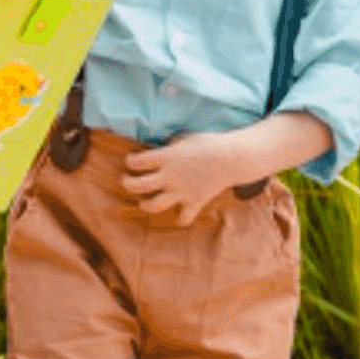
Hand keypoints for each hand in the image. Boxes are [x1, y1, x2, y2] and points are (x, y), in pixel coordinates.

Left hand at [120, 132, 243, 225]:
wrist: (232, 158)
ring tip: (143, 202)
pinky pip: (183, 218)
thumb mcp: (184, 139)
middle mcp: (169, 176)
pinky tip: (177, 215)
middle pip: (138, 186)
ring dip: (145, 205)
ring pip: (153, 205)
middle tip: (128, 180)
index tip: (131, 161)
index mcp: (166, 157)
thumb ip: (169, 148)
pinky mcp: (194, 202)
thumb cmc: (209, 143)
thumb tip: (159, 153)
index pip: (137, 162)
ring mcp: (181, 191)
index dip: (130, 161)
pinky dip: (179, 219)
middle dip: (128, 183)